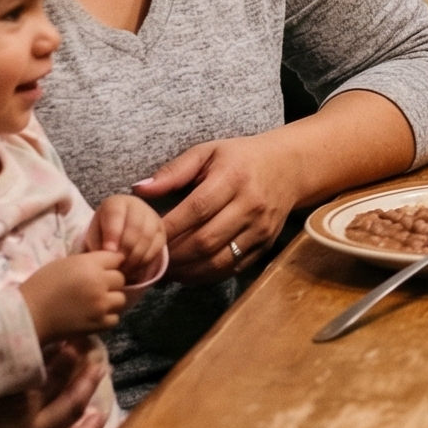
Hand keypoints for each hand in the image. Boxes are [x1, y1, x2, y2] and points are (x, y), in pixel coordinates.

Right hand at [20, 250, 129, 339]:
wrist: (29, 316)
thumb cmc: (41, 286)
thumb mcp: (64, 264)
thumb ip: (87, 263)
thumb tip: (105, 265)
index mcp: (90, 265)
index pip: (116, 259)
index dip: (109, 264)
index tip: (102, 269)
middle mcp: (100, 283)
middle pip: (120, 279)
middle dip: (110, 282)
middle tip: (95, 288)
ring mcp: (102, 305)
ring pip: (121, 299)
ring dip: (111, 300)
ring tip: (95, 303)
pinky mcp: (99, 324)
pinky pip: (115, 318)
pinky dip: (107, 317)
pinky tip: (93, 316)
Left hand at [86, 194, 166, 285]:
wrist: (117, 232)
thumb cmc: (102, 234)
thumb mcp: (94, 236)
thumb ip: (99, 244)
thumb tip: (111, 256)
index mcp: (116, 203)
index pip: (116, 214)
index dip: (113, 233)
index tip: (108, 251)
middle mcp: (137, 205)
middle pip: (135, 227)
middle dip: (125, 249)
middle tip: (117, 265)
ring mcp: (152, 217)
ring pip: (148, 237)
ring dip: (135, 257)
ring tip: (124, 269)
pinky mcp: (161, 231)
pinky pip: (157, 246)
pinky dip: (145, 260)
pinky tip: (134, 268)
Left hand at [133, 134, 303, 283]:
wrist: (289, 167)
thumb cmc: (241, 158)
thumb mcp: (207, 152)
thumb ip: (173, 171)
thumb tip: (139, 190)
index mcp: (233, 178)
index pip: (196, 209)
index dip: (169, 228)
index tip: (145, 237)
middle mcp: (251, 205)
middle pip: (206, 240)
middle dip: (174, 255)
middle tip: (150, 260)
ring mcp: (261, 229)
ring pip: (219, 261)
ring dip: (187, 271)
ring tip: (165, 270)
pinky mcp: (266, 245)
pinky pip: (232, 268)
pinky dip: (206, 276)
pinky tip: (188, 272)